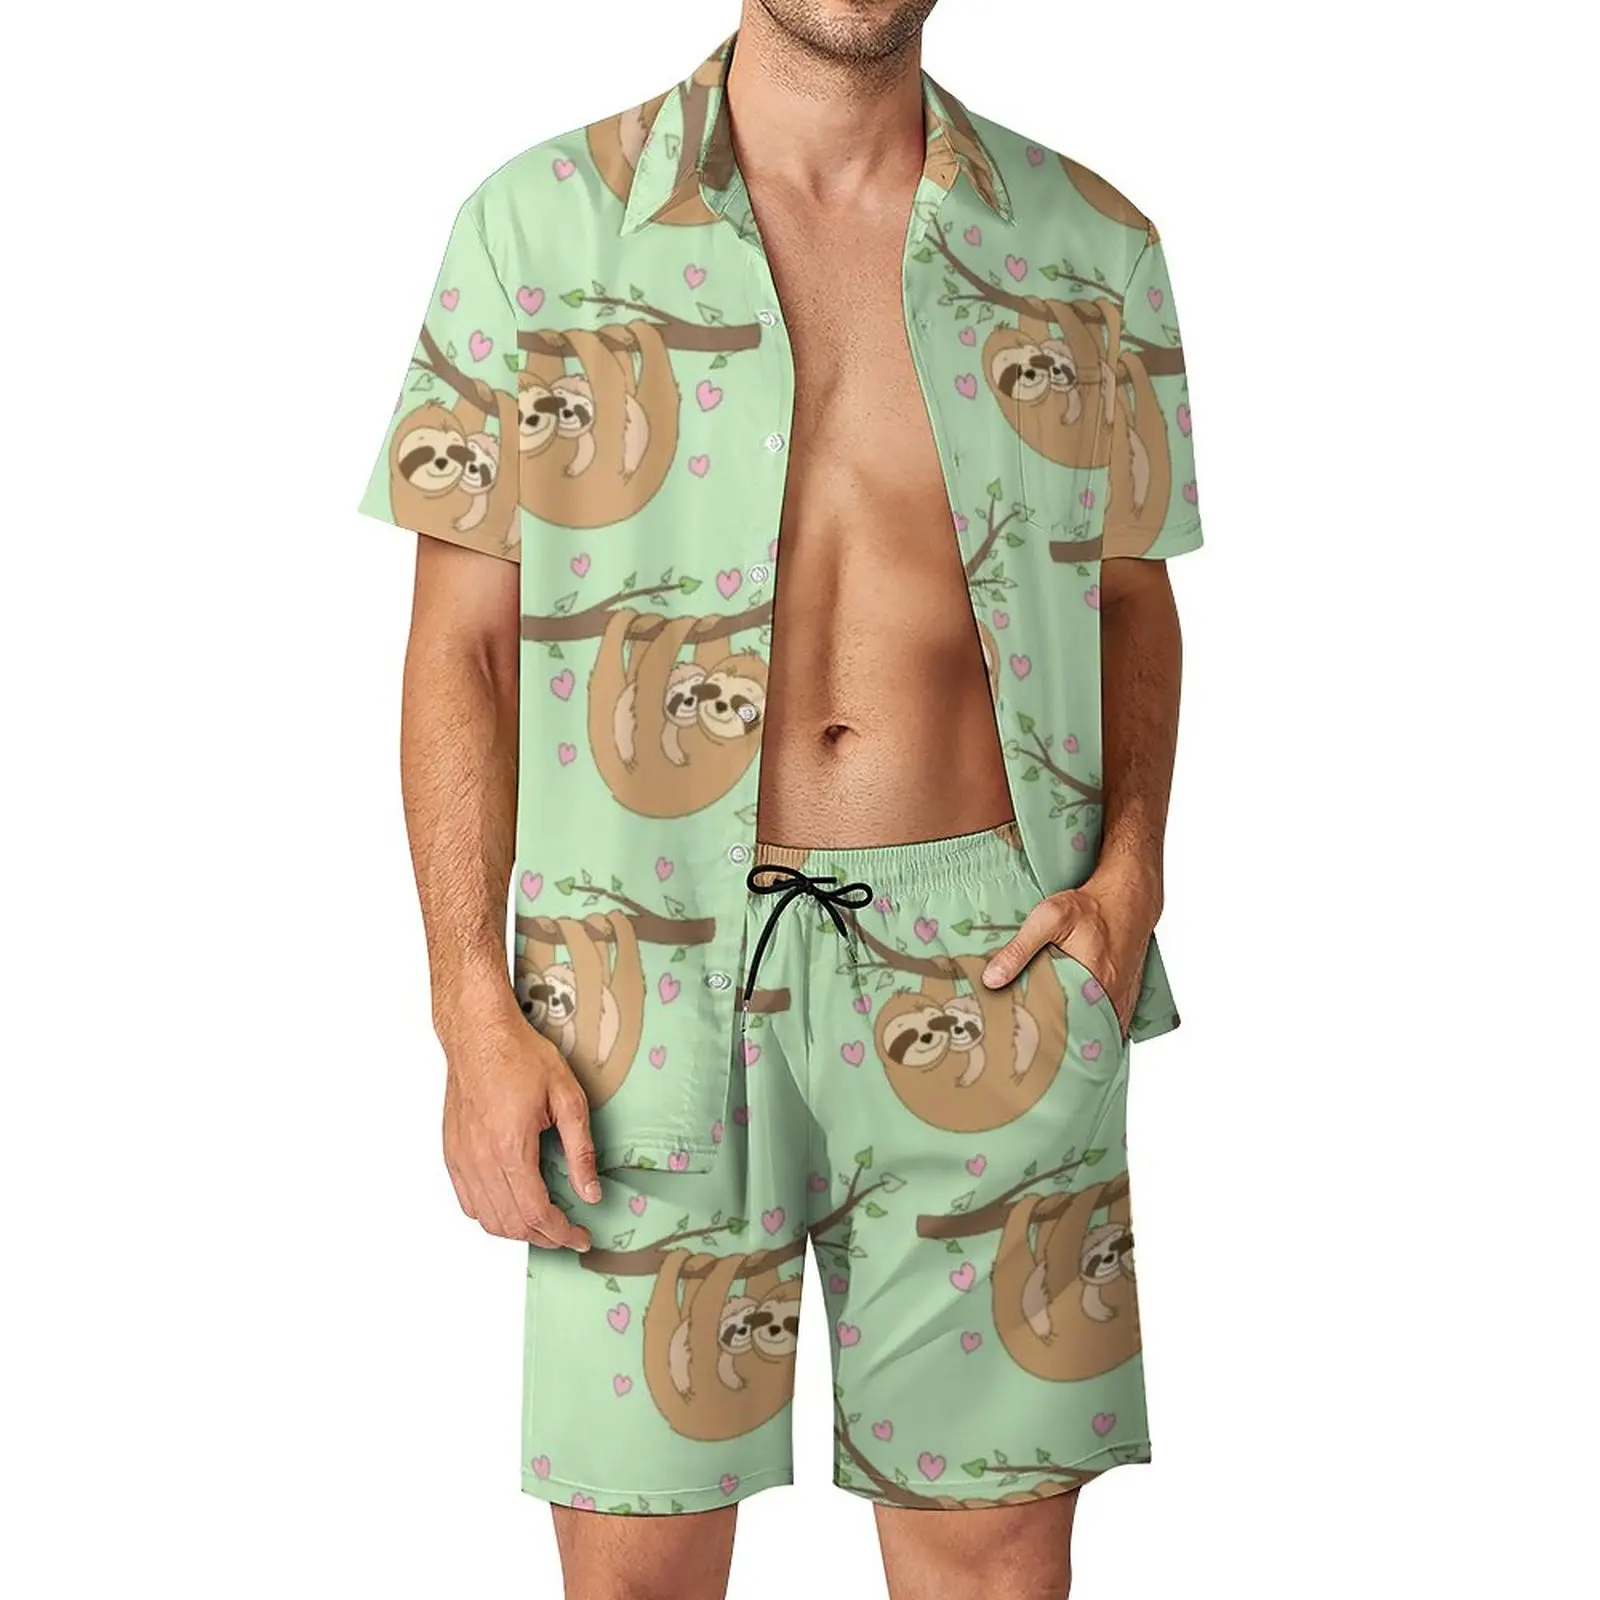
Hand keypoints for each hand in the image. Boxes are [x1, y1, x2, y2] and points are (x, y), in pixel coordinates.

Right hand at [440, 997, 599, 1249]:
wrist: (479, 1034)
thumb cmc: (521, 1056)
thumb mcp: (568, 1097)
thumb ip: (581, 1150)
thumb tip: (591, 1192)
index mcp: (511, 1147)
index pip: (536, 1213)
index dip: (562, 1234)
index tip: (581, 1237)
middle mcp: (480, 1159)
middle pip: (511, 1223)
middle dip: (544, 1238)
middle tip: (568, 1233)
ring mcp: (462, 1158)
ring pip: (487, 1219)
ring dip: (517, 1231)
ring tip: (544, 1224)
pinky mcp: (452, 1153)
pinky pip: (468, 1202)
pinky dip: (491, 1215)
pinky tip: (512, 1206)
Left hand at [980, 868, 1159, 1037]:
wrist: (1128, 899)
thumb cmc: (1090, 906)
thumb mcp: (1048, 918)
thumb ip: (1019, 949)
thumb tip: (991, 979)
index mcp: (1092, 982)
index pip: (1061, 1027)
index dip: (1039, 1043)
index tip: (1019, 1055)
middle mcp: (1110, 998)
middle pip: (1076, 1035)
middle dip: (1054, 1048)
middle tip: (1026, 1057)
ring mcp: (1120, 1001)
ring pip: (1094, 1034)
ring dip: (1074, 1042)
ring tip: (1045, 1051)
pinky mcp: (1124, 999)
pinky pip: (1106, 1026)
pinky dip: (1090, 1032)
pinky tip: (1071, 1035)